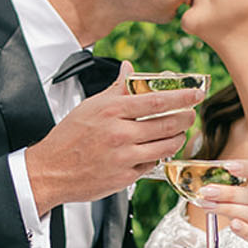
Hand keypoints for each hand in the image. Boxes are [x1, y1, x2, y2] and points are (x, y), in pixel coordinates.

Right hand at [24, 64, 201, 211]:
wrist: (50, 171)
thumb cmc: (68, 138)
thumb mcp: (90, 106)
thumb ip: (115, 89)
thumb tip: (129, 69)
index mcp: (112, 111)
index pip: (157, 100)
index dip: (182, 97)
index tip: (196, 93)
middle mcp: (120, 134)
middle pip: (168, 124)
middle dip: (186, 118)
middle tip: (191, 114)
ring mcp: (123, 157)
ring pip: (165, 146)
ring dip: (177, 139)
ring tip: (177, 133)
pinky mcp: (125, 178)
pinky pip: (152, 165)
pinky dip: (157, 157)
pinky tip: (154, 151)